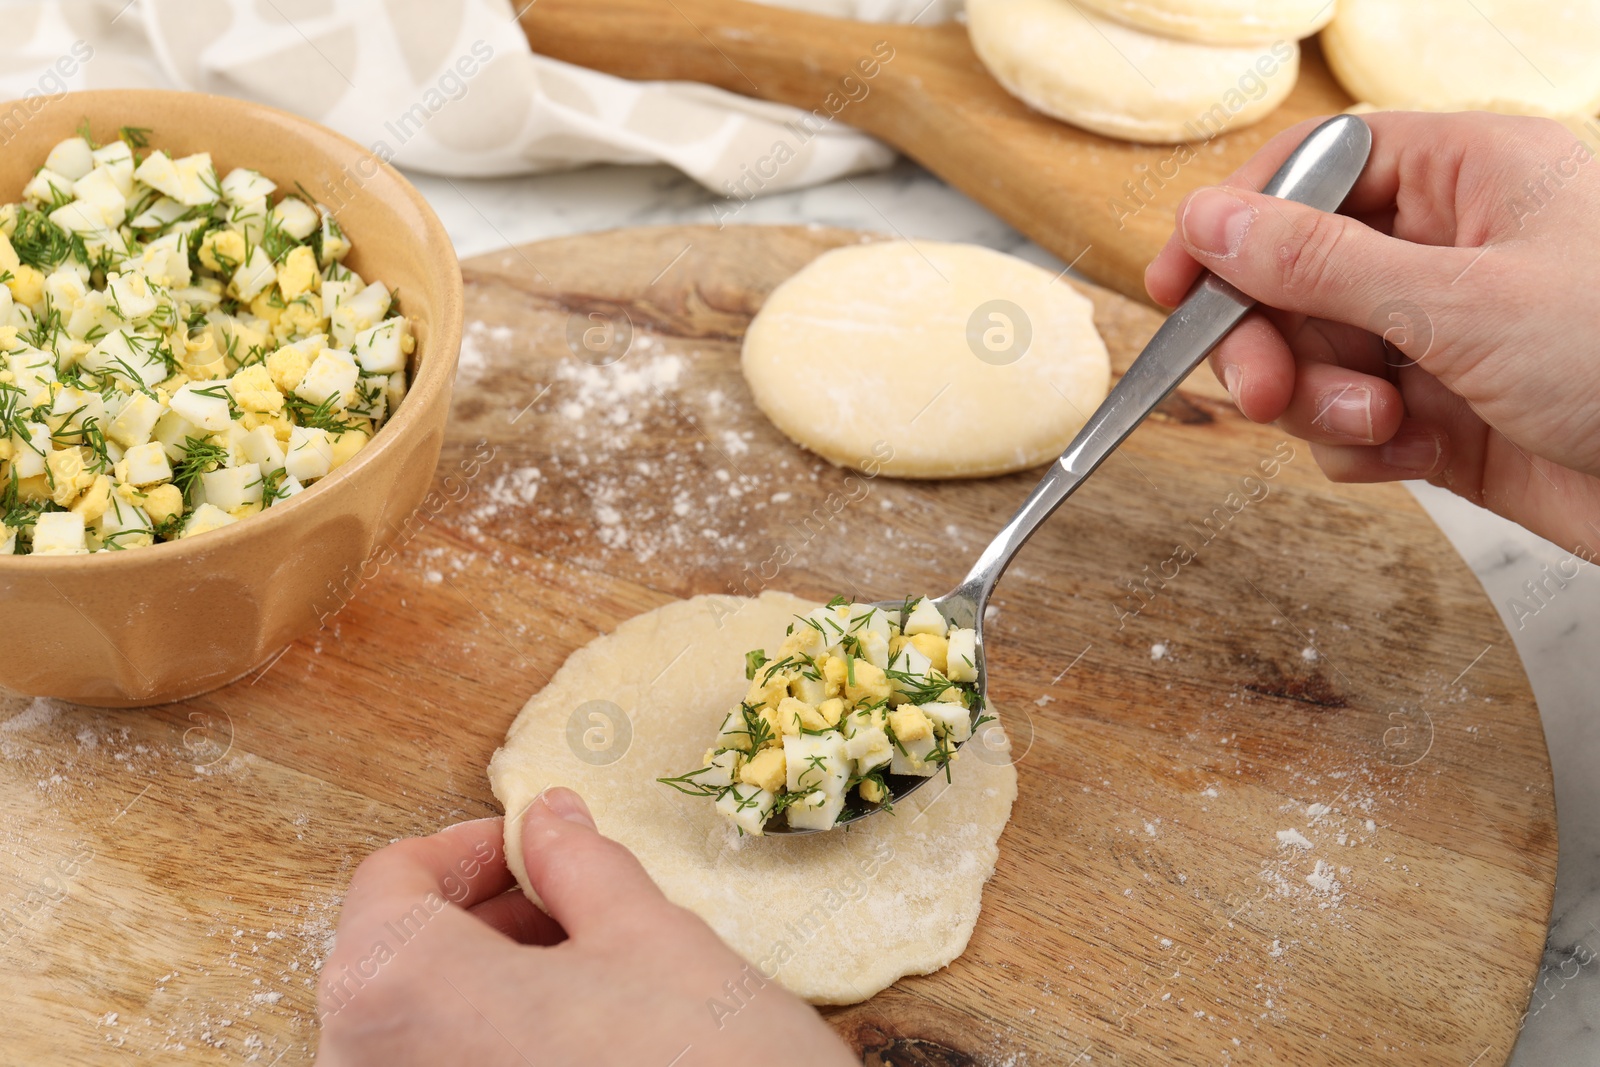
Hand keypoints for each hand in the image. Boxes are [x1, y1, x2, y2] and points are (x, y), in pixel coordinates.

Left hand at [317, 788, 856, 1065]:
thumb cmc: (703, 1065)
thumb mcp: (646, 934)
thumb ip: (578, 865)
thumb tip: (548, 821)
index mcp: (398, 989)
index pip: (389, 883)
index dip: (467, 849)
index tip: (527, 846)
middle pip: (390, 961)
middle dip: (477, 919)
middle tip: (564, 902)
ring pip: (412, 1030)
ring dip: (481, 986)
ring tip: (580, 975)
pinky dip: (487, 1047)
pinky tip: (570, 1042)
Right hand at [1146, 111, 1599, 556]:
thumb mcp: (1462, 301)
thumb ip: (1321, 264)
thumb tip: (1209, 221)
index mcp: (1468, 178)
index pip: (1313, 172)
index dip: (1236, 222)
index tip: (1177, 283)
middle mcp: (1449, 251)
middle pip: (1295, 277)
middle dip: (1271, 337)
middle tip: (1264, 391)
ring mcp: (1443, 338)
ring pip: (1315, 358)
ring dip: (1323, 401)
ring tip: (1385, 425)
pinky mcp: (1443, 417)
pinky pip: (1350, 422)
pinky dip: (1361, 447)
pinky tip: (1414, 454)